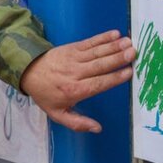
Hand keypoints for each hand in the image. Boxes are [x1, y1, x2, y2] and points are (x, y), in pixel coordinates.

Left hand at [19, 30, 135, 132]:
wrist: (28, 72)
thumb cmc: (47, 95)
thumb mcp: (58, 114)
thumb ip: (78, 123)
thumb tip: (97, 128)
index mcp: (74, 90)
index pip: (98, 84)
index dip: (114, 78)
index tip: (129, 72)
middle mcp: (75, 73)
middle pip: (99, 65)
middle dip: (117, 59)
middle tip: (133, 53)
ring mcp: (73, 58)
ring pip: (97, 52)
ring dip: (114, 46)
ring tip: (129, 43)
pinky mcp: (72, 48)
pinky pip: (89, 42)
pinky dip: (102, 37)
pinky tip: (115, 34)